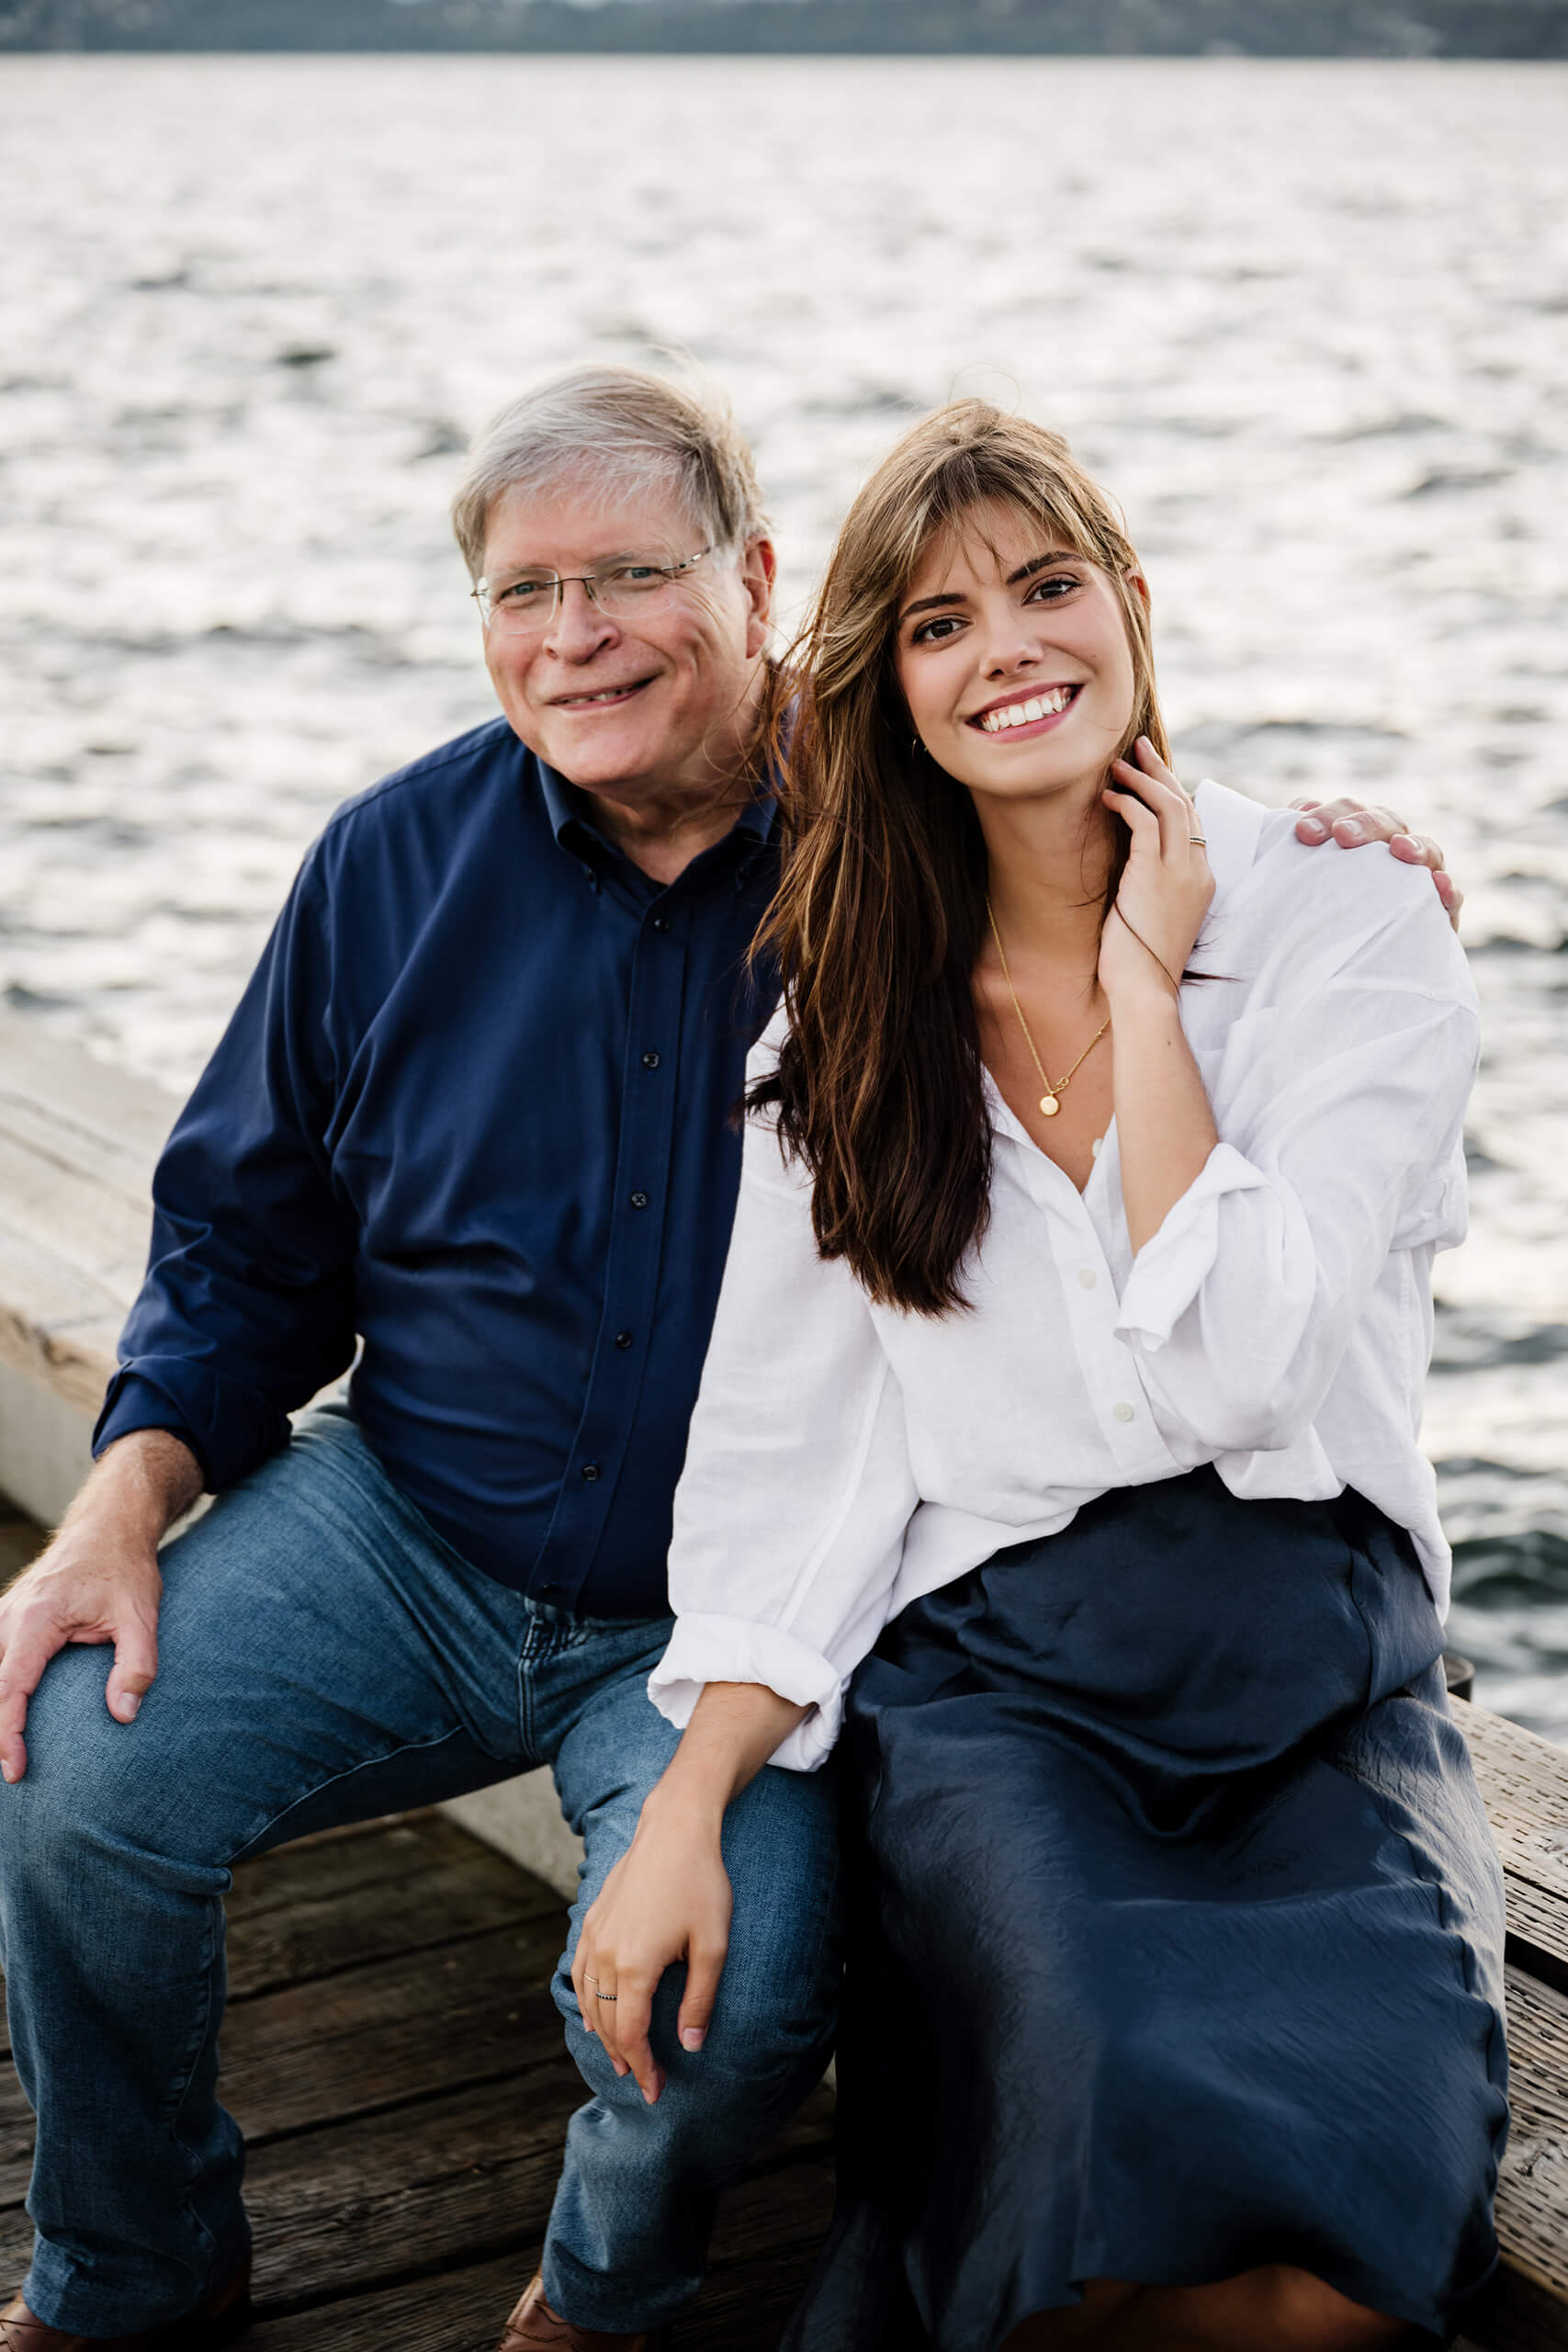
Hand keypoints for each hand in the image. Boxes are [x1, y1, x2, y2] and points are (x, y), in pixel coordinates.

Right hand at [0, 1518, 161, 1782]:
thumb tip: (124, 1716)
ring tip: (12, 1750)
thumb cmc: (125, 1568)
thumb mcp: (142, 1615)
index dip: (7, 1735)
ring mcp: (4, 1615)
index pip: (10, 1688)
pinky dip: (2, 1687)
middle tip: (15, 1773)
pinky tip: (12, 1714)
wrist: (109, 1526)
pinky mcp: (8, 1617)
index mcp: (37, 1619)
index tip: (14, 1770)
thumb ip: (136, 1665)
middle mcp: (10, 1616)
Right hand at [571, 1792, 733, 2105]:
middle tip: (642, 2082)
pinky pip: (579, 1971)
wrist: (674, 1829)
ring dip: (602, 2033)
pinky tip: (592, 2013)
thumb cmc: (700, 1884)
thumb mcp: (713, 1945)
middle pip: (606, 2023)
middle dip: (623, 2057)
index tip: (656, 2091)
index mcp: (634, 1966)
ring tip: (620, 2057)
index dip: (643, 2067)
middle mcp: (605, 1954)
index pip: (630, 2034)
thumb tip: (690, 2046)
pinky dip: (585, 2000)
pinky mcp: (592, 1918)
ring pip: (588, 2000)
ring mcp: (594, 1935)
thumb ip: (699, 2000)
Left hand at [1100, 738, 1215, 1005]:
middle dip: (1161, 771)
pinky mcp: (1153, 874)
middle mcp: (1196, 870)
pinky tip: (1108, 800)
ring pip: (1169, 805)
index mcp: (1202, 879)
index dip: (1174, 793)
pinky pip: (1144, 822)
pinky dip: (1127, 804)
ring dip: (1142, 779)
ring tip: (1116, 765)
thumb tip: (1132, 867)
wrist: (1144, 989)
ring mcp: (1179, 871)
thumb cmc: (1142, 962)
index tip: (1151, 775)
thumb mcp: (1155, 915)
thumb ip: (1153, 885)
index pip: (1194, 822)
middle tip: (1138, 748)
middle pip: (1185, 804)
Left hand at [1290, 796, 1461, 932]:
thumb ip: (1286, 862)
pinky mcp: (1438, 915)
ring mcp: (1418, 880)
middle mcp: (1387, 853)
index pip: (1344, 813)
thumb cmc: (1308, 923)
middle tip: (1341, 835)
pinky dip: (1448, 890)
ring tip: (1399, 849)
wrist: (1342, 975)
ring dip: (1414, 846)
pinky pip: (1451, 899)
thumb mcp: (1292, 894)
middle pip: (1383, 823)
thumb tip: (1284, 828)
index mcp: (1354, 839)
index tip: (1302, 830)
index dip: (1325, 814)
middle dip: (1363, 824)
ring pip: (1425, 850)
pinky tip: (1438, 886)